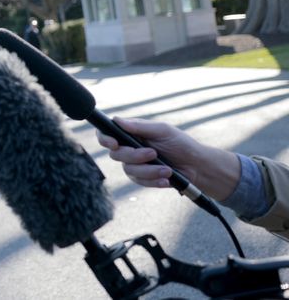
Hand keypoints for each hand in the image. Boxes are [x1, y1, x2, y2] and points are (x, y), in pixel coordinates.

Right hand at [96, 117, 238, 200]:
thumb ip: (139, 126)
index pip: (107, 133)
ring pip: (128, 170)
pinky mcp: (143, 178)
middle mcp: (129, 148)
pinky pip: (140, 182)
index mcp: (131, 133)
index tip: (114, 143)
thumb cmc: (181, 144)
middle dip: (134, 156)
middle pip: (116, 154)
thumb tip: (117, 120)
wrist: (198, 166)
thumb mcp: (163, 130)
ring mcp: (135, 165)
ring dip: (148, 171)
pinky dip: (153, 181)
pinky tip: (166, 180)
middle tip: (153, 153)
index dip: (104, 138)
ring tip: (167, 170)